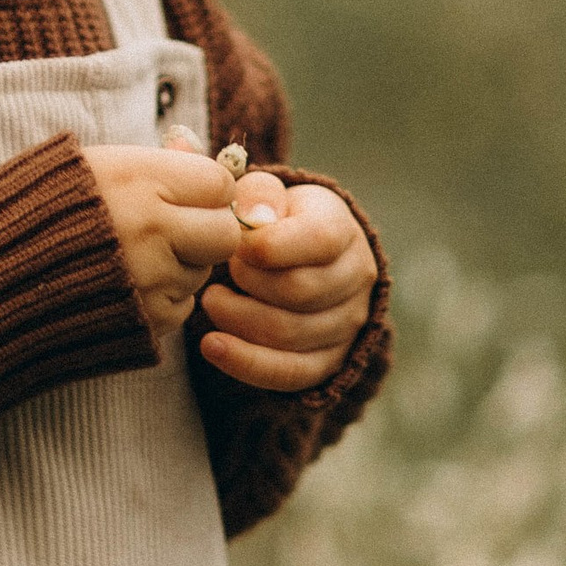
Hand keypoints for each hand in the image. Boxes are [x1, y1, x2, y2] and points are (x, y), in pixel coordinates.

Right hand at [80, 145, 246, 344]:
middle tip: (174, 229)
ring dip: (179, 266)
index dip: (205, 189)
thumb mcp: (87, 165)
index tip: (183, 193)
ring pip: (200, 273)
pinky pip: (179, 308)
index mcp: (137, 179)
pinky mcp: (147, 322)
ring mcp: (152, 280)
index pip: (218, 183)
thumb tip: (195, 150)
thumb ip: (149, 162)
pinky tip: (119, 286)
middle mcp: (152, 229)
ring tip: (129, 257)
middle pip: (224, 233)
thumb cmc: (30, 213)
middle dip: (206, 231)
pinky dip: (159, 298)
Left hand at [196, 176, 373, 390]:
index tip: (233, 245)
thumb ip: (251, 191)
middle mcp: (355, 277)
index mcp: (341, 228)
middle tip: (219, 270)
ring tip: (210, 300)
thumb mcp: (264, 195)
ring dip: (240, 320)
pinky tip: (212, 346)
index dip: (269, 246)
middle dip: (249, 282)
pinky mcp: (329, 360)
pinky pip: (290, 373)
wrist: (295, 258)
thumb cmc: (272, 220)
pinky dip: (247, 363)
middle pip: (300, 291)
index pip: (319, 240)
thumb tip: (244, 206)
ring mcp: (347, 323)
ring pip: (292, 334)